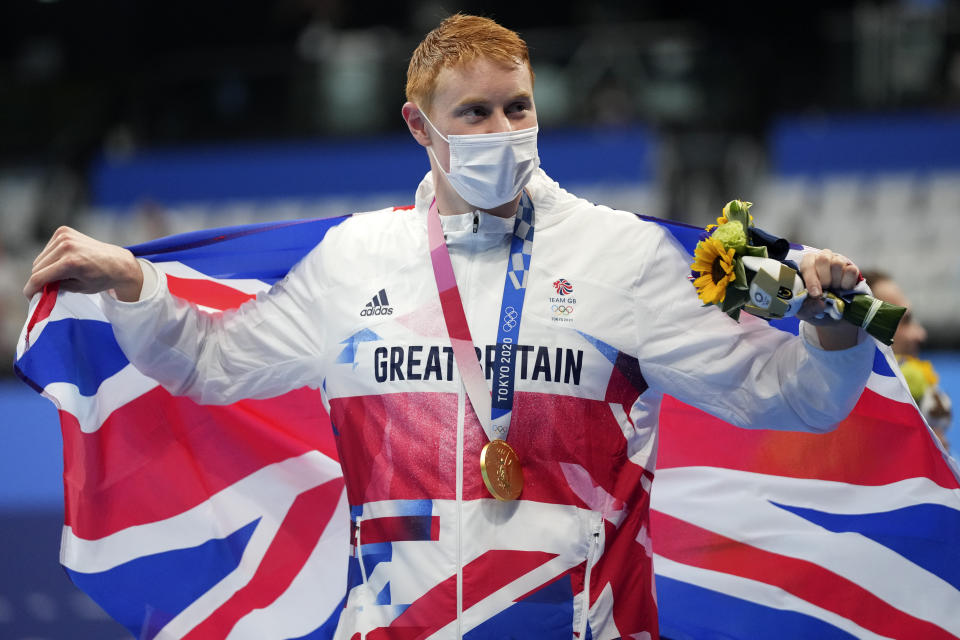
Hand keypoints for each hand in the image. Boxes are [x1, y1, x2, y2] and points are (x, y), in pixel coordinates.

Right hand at [24, 226, 143, 301]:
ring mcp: (65, 236)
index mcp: (71, 262)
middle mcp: (66, 246)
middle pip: (37, 267)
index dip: (31, 289)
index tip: (29, 297)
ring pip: (40, 258)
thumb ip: (56, 287)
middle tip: (48, 289)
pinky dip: (51, 258)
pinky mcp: (64, 231)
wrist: (119, 263)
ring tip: (60, 275)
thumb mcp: (79, 288)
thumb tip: (38, 287)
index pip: (39, 277)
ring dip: (45, 268)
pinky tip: (63, 262)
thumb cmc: (102, 278)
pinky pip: (47, 249)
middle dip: (39, 279)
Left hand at [797, 248, 860, 348]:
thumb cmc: (813, 304)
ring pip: (837, 263)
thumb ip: (807, 308)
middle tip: (825, 290)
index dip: (811, 280)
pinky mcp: (851, 268)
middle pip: (823, 259)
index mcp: (805, 265)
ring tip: (833, 289)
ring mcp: (837, 261)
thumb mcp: (805, 310)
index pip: (807, 264)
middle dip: (824, 279)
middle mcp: (821, 259)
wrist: (830, 310)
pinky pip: (851, 270)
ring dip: (835, 281)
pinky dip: (848, 282)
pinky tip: (843, 288)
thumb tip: (821, 304)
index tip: (815, 294)